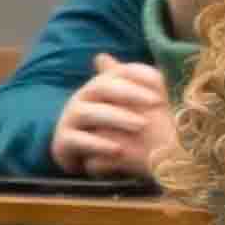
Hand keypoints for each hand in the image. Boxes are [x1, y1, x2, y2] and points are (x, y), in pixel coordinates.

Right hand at [49, 57, 177, 182]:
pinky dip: (97, 144)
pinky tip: (119, 149)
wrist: (89, 157)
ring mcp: (69, 119)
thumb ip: (147, 89)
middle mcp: (82, 98)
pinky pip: (76, 140)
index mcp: (101, 85)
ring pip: (87, 112)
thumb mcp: (135, 110)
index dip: (139, 73)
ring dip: (116, 117)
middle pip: (100, 86)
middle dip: (130, 93)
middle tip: (156, 102)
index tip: (162, 81)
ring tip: (141, 125)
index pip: (118, 71)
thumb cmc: (118, 130)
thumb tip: (149, 67)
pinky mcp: (62, 142)